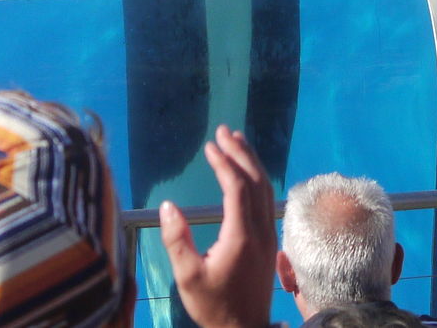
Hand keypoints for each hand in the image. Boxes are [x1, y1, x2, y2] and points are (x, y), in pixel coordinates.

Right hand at [158, 127, 275, 327]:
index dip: (224, 163)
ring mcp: (269, 236)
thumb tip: (167, 206)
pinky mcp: (269, 242)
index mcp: (241, 236)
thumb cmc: (213, 306)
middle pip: (257, 181)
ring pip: (266, 189)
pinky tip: (248, 173)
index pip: (237, 188)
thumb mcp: (187, 277)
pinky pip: (268, 200)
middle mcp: (260, 231)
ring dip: (252, 163)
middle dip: (241, 152)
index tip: (210, 146)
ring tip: (238, 141)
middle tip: (225, 130)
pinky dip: (258, 178)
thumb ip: (176, 240)